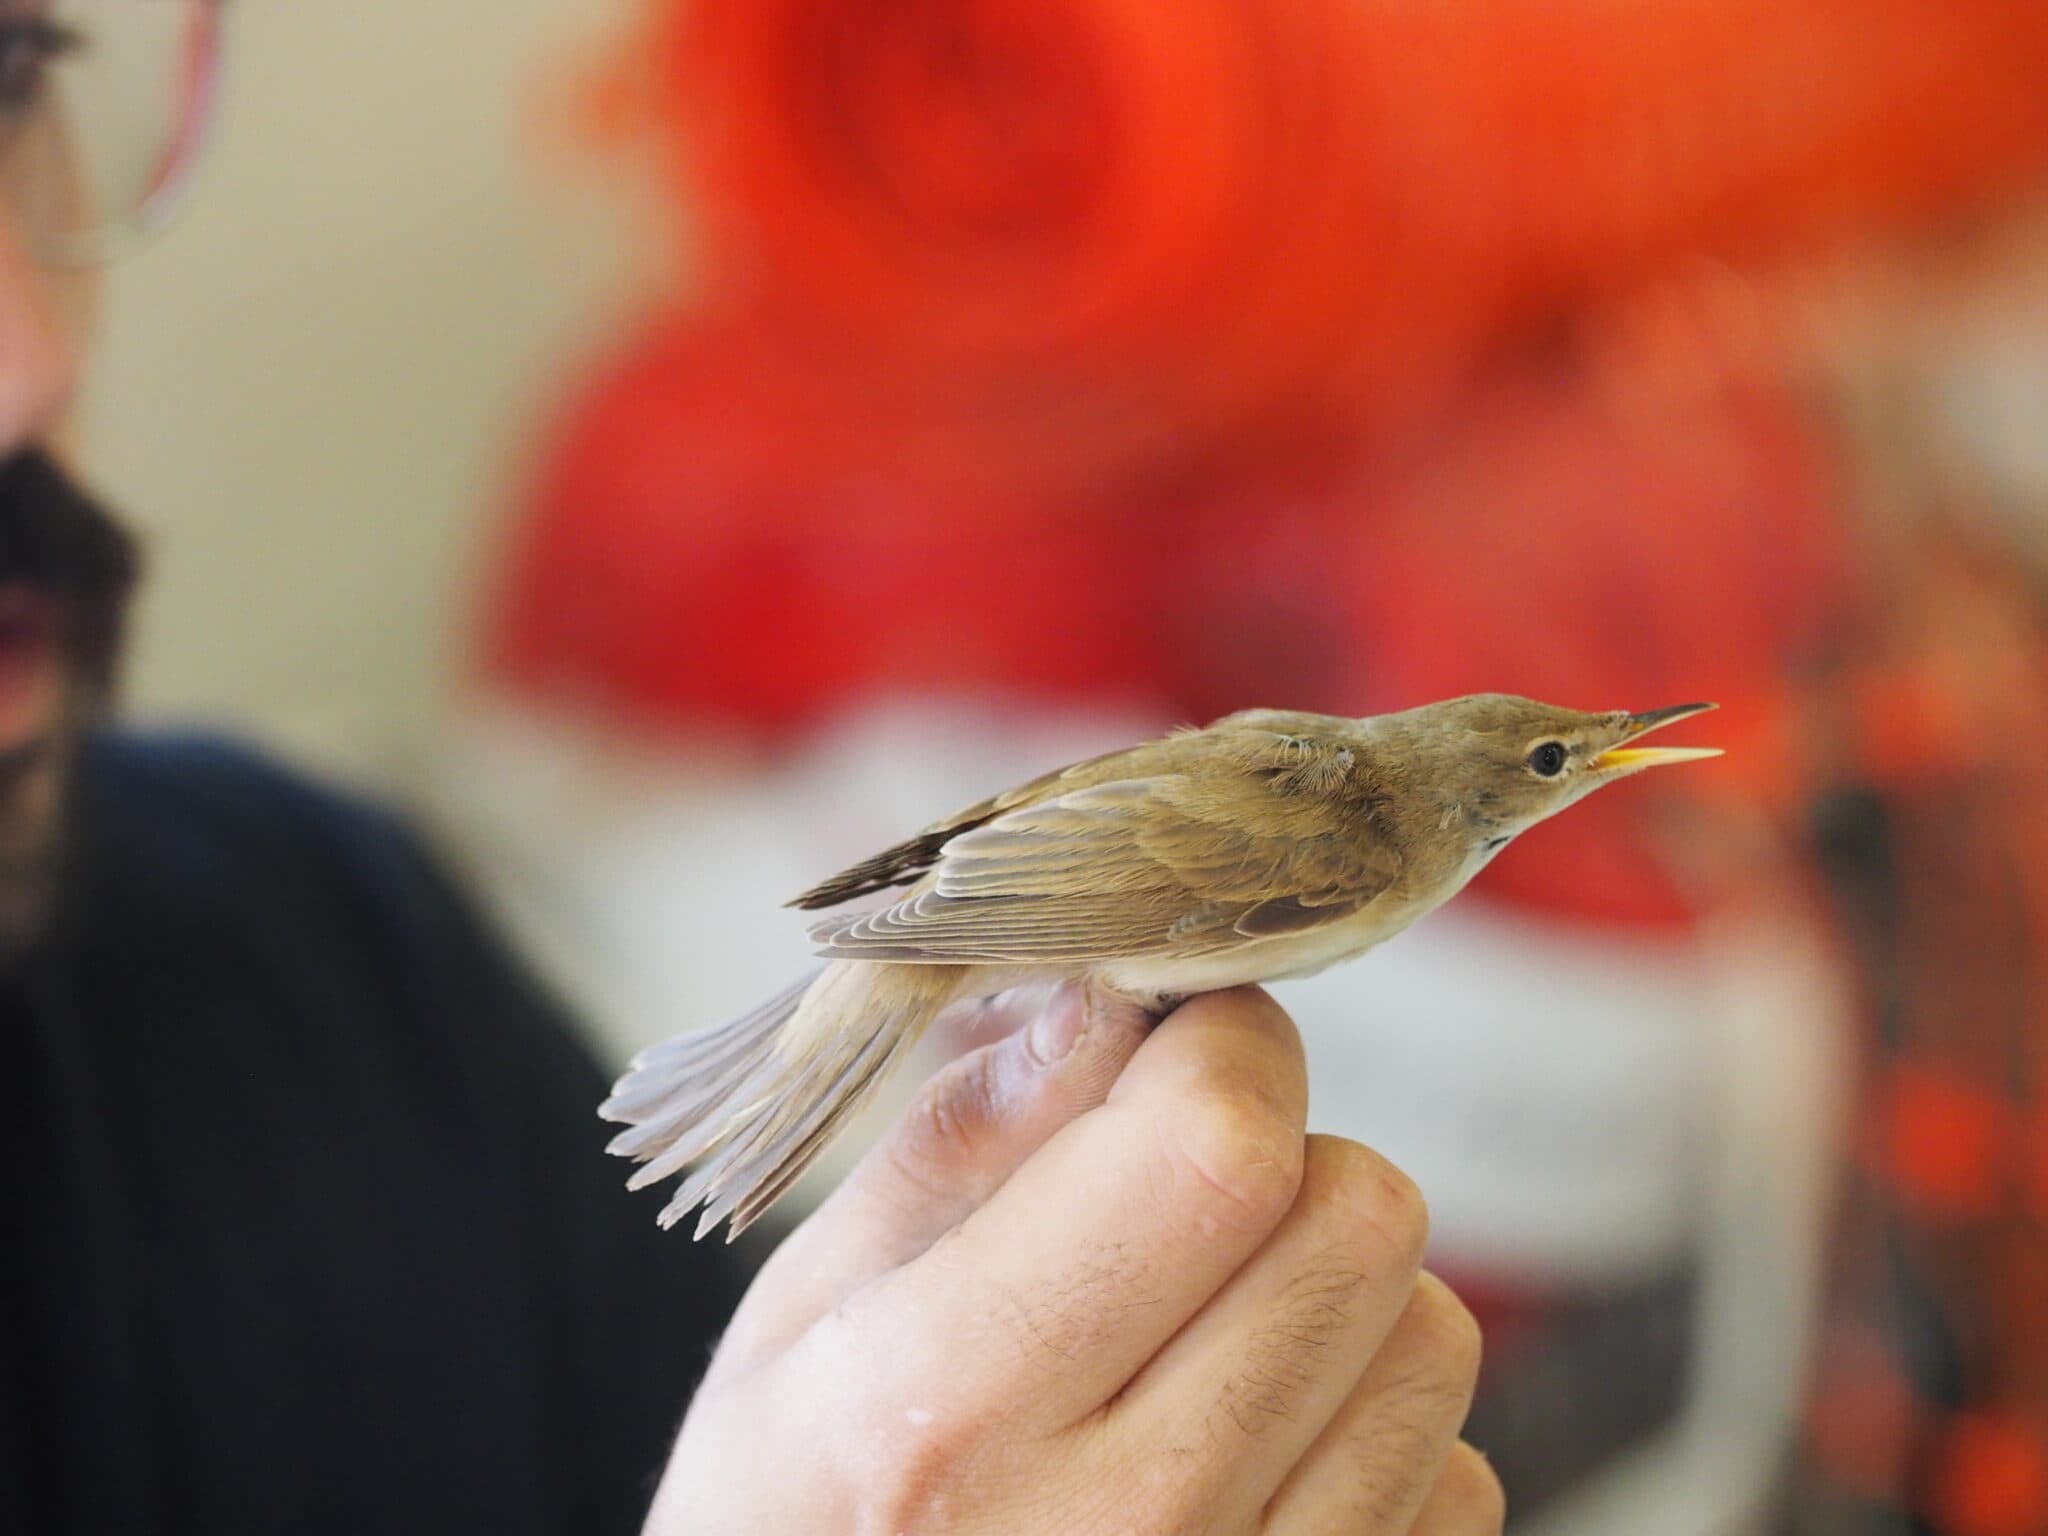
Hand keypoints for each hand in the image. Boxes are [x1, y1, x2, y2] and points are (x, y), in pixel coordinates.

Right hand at [647, 984, 1502, 1534]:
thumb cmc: (787, 1520)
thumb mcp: (797, 1322)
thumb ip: (957, 1146)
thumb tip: (1106, 998)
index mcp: (957, 1399)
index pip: (1221, 1146)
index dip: (1223, 1048)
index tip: (1176, 1044)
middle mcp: (1126, 1517)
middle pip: (1359, 1220)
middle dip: (1287, 1158)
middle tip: (1178, 1195)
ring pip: (1432, 1335)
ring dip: (1339, 1292)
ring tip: (1210, 1330)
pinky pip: (1457, 1479)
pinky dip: (1374, 1432)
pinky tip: (1254, 1449)